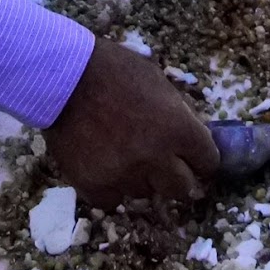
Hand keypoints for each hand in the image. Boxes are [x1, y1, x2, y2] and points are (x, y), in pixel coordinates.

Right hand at [43, 37, 219, 206]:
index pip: (208, 162)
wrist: (60, 76)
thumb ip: (177, 113)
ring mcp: (124, 175)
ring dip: (139, 179)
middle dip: (176, 177)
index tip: (192, 157)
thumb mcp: (157, 81)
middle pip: (182, 189)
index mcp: (178, 129)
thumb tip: (191, 136)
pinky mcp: (94, 186)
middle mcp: (156, 158)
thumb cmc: (112, 69)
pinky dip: (110, 187)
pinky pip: (112, 200)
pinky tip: (102, 165)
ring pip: (145, 194)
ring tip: (122, 155)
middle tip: (162, 165)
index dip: (200, 158)